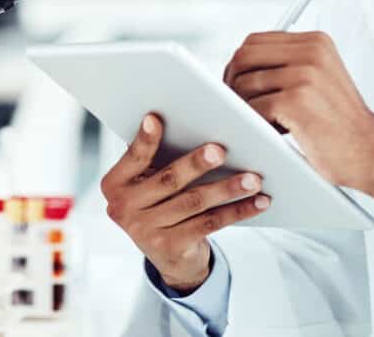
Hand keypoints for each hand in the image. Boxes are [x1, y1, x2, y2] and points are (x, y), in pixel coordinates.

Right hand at [100, 113, 269, 291]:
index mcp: (115, 184)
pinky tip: (258, 201)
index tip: (155, 118)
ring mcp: (147, 231)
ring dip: (227, 188)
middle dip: (196, 164)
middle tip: (219, 150)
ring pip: (195, 203)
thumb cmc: (160, 201)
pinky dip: (238, 210)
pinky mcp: (172, 247)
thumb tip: (190, 122)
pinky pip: (211, 223)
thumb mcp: (148, 182)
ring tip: (253, 178)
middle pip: (168, 181)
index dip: (145, 140)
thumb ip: (157, 158)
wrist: (168, 255)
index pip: (132, 158)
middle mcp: (124, 209)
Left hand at [224, 31, 373, 201]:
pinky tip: (267, 131)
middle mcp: (311, 52)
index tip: (236, 86)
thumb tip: (238, 66)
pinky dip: (252, 123)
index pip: (255, 42)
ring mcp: (304, 75)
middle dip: (232, 81)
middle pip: (244, 56)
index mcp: (315, 42)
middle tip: (235, 105)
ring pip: (245, 83)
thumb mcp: (320, 78)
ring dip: (242, 106)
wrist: (372, 151)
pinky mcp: (297, 101)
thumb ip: (288, 64)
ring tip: (257, 121)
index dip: (238, 65)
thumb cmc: (340, 122)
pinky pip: (253, 108)